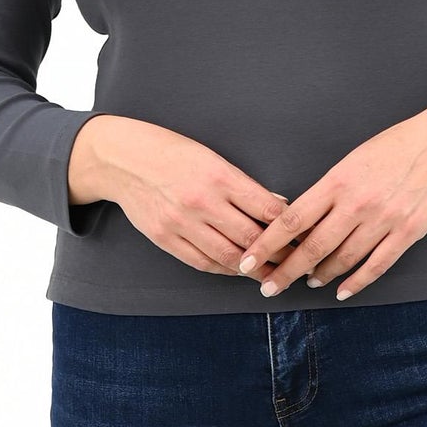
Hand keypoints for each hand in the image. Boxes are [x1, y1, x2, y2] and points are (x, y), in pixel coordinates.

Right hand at [68, 114, 288, 272]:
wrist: (122, 160)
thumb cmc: (172, 153)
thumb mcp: (211, 158)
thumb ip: (243, 185)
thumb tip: (277, 204)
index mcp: (219, 176)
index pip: (266, 209)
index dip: (290, 227)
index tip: (305, 236)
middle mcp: (202, 202)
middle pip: (252, 238)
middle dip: (279, 253)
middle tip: (297, 262)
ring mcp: (182, 223)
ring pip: (229, 256)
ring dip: (255, 269)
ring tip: (274, 274)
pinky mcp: (166, 238)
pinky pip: (203, 263)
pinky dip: (225, 270)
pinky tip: (239, 271)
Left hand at [237, 93, 426, 299]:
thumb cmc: (395, 147)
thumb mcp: (352, 160)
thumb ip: (328, 191)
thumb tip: (299, 221)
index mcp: (338, 181)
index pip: (292, 220)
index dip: (267, 244)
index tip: (249, 259)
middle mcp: (358, 203)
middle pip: (312, 247)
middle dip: (286, 271)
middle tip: (269, 286)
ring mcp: (384, 220)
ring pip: (343, 259)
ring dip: (321, 275)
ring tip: (308, 281)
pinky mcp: (408, 233)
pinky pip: (376, 266)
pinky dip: (356, 282)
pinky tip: (342, 290)